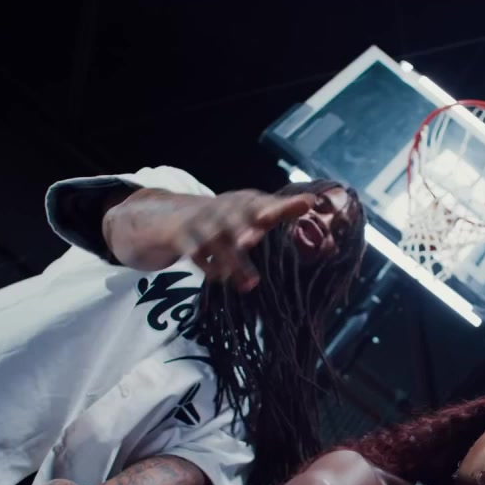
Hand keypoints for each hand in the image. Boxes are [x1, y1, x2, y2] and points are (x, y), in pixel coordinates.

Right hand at [171, 190, 314, 291]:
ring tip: (251, 283)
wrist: (172, 218)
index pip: (264, 203)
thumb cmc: (224, 218)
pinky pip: (196, 254)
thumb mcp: (251, 210)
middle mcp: (222, 210)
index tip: (306, 204)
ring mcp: (201, 224)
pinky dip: (208, 268)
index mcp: (243, 202)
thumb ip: (280, 208)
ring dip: (232, 261)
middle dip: (245, 229)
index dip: (283, 206)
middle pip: (235, 220)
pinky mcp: (183, 238)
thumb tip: (312, 201)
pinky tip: (220, 278)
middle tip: (255, 239)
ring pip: (218, 242)